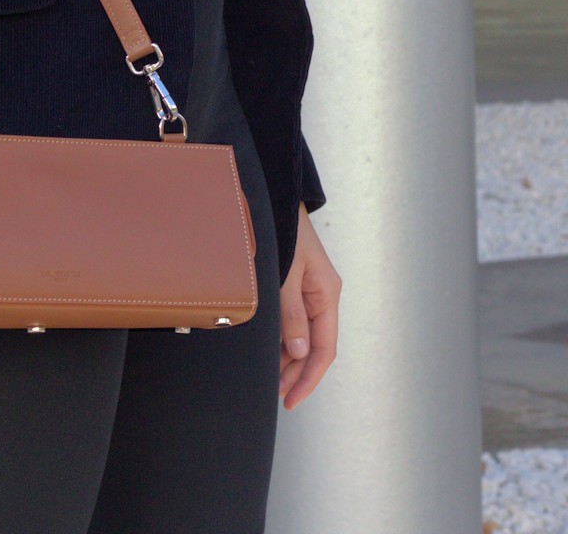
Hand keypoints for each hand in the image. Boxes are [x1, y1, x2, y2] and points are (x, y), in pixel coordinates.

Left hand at [278, 202, 341, 409]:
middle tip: (276, 395)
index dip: (308, 378)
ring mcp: (310, 291)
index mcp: (327, 295)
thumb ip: (291, 313)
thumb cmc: (284, 231)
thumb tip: (297, 352)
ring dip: (289, 359)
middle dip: (297, 373)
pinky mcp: (296, 285)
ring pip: (304, 336)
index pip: (324, 349)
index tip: (291, 399)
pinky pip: (294, 321)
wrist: (277, 198)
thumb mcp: (286, 274)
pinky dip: (283, 340)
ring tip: (271, 380)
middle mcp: (322, 296)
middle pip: (315, 347)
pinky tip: (270, 352)